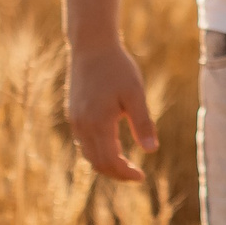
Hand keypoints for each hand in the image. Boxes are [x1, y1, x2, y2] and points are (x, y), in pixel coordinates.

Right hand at [66, 41, 156, 181]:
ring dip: (106, 164)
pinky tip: (112, 147)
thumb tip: (151, 151)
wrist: (92, 46)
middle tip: (136, 175)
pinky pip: (83, 142)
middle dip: (116, 173)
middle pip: (97, 162)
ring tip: (125, 164)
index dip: (125, 173)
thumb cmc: (118, 68)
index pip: (110, 161)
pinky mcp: (74, 113)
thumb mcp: (135, 94)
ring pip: (88, 154)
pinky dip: (97, 151)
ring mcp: (75, 120)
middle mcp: (82, 125)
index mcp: (98, 123)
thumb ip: (142, 123)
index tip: (141, 177)